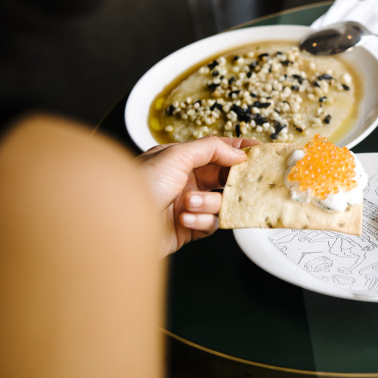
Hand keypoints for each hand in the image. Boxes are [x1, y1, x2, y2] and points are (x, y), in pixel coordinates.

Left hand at [136, 136, 259, 255]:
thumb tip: (237, 151)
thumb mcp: (175, 156)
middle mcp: (183, 181)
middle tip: (245, 181)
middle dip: (232, 180)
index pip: (216, 150)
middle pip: (222, 178)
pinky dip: (201, 221)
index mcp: (179, 159)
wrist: (117, 226)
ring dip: (208, 203)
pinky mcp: (188, 229)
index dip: (239, 149)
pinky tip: (184, 219)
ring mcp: (187, 205)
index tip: (260, 151)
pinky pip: (210, 224)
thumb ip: (210, 148)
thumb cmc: (138, 186)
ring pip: (218, 202)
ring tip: (189, 204)